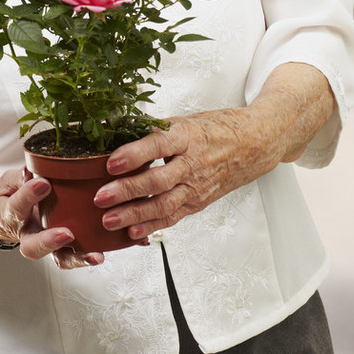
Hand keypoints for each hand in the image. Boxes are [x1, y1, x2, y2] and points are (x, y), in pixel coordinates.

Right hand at [0, 168, 116, 268]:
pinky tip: (114, 248)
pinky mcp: (64, 247)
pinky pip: (77, 255)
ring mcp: (47, 244)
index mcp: (12, 215)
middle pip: (34, 247)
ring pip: (59, 258)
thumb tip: (31, 170)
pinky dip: (94, 254)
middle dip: (50, 242)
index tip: (43, 183)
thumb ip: (21, 177)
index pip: (17, 207)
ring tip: (96, 255)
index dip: (28, 196)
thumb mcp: (10, 180)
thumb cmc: (11, 194)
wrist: (6, 215)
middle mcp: (29, 235)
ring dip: (78, 258)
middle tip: (66, 234)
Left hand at [93, 106, 281, 240]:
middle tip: (101, 197)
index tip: (111, 163)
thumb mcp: (184, 121)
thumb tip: (117, 130)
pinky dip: (152, 226)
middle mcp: (192, 164)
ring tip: (109, 220)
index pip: (158, 145)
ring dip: (135, 215)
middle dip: (127, 191)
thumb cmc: (215, 129)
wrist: (252, 145)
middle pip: (158, 181)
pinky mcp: (197, 202)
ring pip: (164, 205)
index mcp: (188, 137)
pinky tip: (132, 232)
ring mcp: (196, 187)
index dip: (134, 154)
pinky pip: (173, 216)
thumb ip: (153, 129)